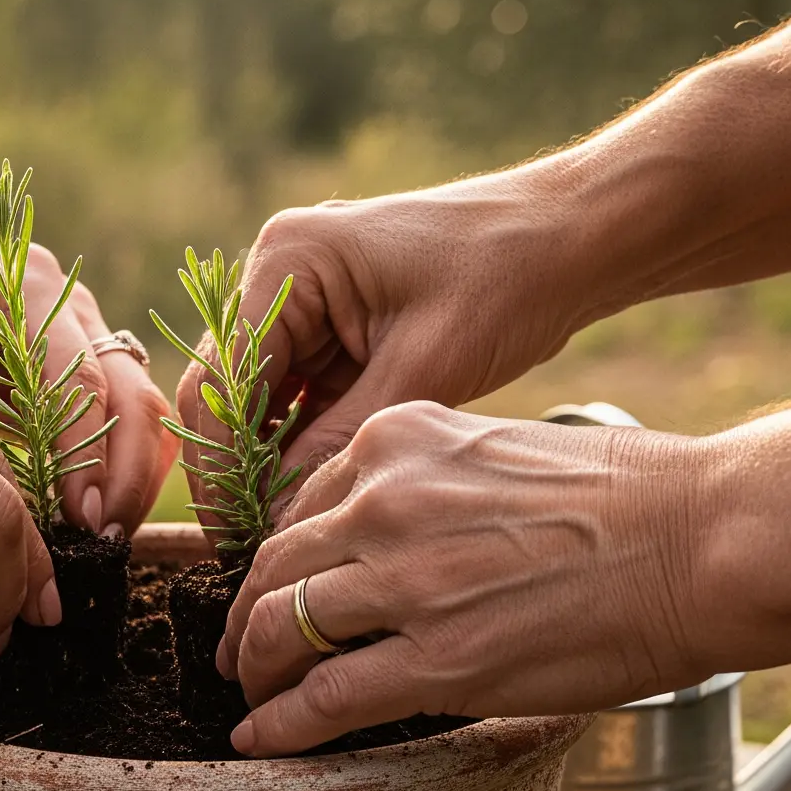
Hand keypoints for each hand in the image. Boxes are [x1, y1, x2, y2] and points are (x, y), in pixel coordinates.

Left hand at [0, 254, 172, 537]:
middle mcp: (68, 306)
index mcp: (27, 287)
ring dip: (130, 483)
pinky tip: (91, 531)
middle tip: (99, 539)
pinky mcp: (79, 380)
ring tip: (100, 543)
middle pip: (130, 393)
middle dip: (122, 474)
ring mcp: (82, 340)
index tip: (76, 519)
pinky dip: (119, 481)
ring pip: (140, 414)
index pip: (83, 378)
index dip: (87, 454)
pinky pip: (123, 431)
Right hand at [175, 170, 591, 517]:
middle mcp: (278, 276)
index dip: (221, 463)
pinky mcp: (329, 332)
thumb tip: (278, 523)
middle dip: (231, 470)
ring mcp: (301, 304)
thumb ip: (339, 444)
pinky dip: (295, 450)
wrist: (569, 241)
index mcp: (289, 261)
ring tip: (274, 538)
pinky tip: (304, 503)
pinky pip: (293, 402)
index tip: (235, 534)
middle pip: (223, 391)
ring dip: (259, 466)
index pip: (224, 378)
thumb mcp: (423, 370)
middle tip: (246, 549)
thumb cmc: (506, 281)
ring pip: (252, 404)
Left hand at [220, 403, 721, 754]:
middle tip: (242, 655)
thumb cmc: (629, 500)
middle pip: (274, 568)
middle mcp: (384, 500)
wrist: (698, 541)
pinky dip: (278, 726)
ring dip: (256, 673)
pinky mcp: (434, 659)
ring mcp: (403, 581)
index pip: (300, 504)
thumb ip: (433, 486)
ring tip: (254, 701)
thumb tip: (400, 540)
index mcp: (398, 440)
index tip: (268, 590)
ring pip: (282, 629)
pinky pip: (322, 699)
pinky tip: (261, 741)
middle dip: (247, 619)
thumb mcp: (501, 452)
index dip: (274, 560)